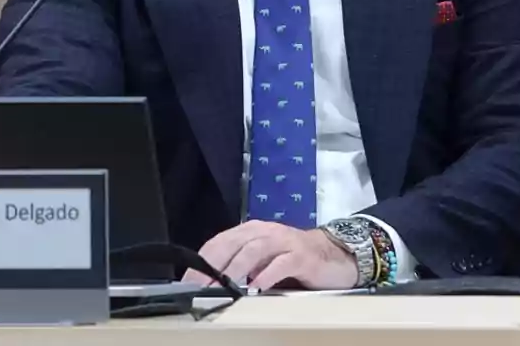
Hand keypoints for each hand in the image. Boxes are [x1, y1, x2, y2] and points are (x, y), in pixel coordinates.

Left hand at [182, 220, 357, 290]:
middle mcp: (264, 232)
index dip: (200, 262)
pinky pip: (281, 264)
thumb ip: (240, 266)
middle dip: (212, 267)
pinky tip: (257, 287)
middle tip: (198, 287)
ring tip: (222, 286)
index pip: (218, 243)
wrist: (333, 254)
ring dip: (235, 269)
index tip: (186, 282)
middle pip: (232, 245)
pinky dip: (267, 275)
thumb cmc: (292, 259)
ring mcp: (283, 242)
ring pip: (254, 251)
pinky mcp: (301, 256)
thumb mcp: (261, 260)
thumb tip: (208, 284)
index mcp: (250, 231)